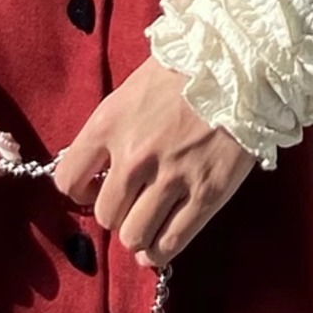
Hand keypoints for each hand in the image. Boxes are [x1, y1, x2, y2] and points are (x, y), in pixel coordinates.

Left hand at [53, 54, 256, 269]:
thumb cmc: (189, 67)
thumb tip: (100, 163)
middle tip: (132, 201)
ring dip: (138, 233)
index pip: (68, 179)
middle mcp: (135, 155)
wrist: (244, 62)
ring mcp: (172, 177)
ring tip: (149, 221)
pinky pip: (170, 242)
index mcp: (111, 123)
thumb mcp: (136, 87)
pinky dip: (159, 250)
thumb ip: (115, 126)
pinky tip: (159, 244)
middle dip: (116, 212)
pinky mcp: (207, 193)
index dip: (81, 189)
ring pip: (133, 235)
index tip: (97, 186)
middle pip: (105, 214)